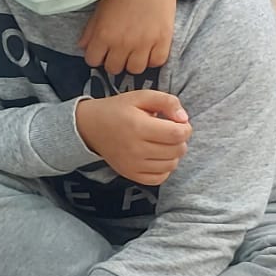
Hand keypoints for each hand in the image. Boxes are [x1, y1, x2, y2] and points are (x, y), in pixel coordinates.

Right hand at [75, 91, 191, 183]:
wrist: (90, 127)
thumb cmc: (118, 110)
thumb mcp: (141, 96)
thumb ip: (167, 101)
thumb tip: (184, 118)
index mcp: (138, 126)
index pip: (177, 134)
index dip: (185, 128)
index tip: (178, 122)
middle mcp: (135, 149)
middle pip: (177, 150)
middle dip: (180, 140)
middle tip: (169, 131)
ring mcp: (132, 164)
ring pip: (171, 165)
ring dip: (173, 154)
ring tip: (162, 143)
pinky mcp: (130, 174)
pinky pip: (159, 178)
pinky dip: (164, 168)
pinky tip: (157, 157)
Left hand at [81, 0, 180, 76]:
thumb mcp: (100, 9)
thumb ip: (90, 31)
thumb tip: (84, 47)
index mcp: (103, 34)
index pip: (93, 61)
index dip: (97, 56)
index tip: (103, 50)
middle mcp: (122, 43)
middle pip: (114, 69)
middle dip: (115, 61)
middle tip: (120, 50)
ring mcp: (143, 43)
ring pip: (135, 69)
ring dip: (134, 62)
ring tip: (135, 50)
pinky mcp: (163, 40)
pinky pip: (157, 62)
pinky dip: (153, 58)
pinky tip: (151, 47)